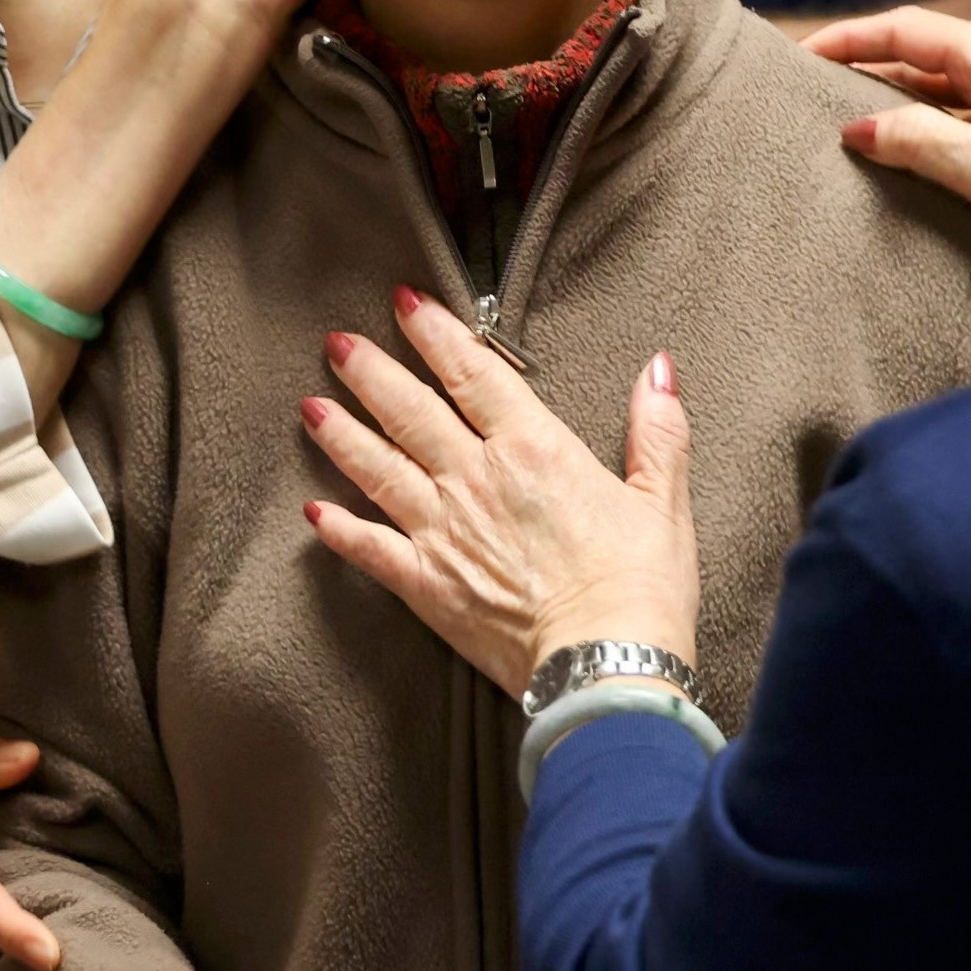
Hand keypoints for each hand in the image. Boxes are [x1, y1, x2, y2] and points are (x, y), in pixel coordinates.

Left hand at [299, 287, 698, 697]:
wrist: (608, 669)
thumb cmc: (641, 588)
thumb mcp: (661, 501)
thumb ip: (658, 430)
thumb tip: (659, 367)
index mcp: (533, 449)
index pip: (473, 372)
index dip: (436, 332)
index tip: (406, 301)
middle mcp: (477, 479)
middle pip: (410, 411)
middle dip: (369, 371)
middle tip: (335, 341)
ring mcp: (445, 533)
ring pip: (380, 470)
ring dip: (342, 435)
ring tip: (310, 406)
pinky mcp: (429, 588)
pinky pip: (372, 551)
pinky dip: (340, 531)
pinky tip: (313, 513)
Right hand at [804, 4, 970, 308]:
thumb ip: (907, 138)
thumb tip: (853, 129)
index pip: (899, 28)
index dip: (847, 38)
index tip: (801, 53)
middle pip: (916, 57)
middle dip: (864, 70)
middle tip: (813, 90)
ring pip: (937, 94)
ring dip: (893, 108)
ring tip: (845, 128)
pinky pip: (957, 126)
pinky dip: (922, 136)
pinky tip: (901, 162)